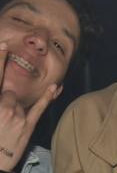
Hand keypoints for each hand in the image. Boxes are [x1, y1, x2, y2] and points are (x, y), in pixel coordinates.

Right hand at [0, 43, 57, 171]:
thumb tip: (5, 93)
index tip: (3, 45)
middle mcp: (3, 106)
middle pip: (7, 91)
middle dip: (4, 100)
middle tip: (0, 119)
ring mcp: (16, 116)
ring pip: (19, 101)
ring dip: (14, 109)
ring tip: (5, 127)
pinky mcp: (28, 126)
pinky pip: (40, 108)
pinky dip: (48, 97)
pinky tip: (55, 87)